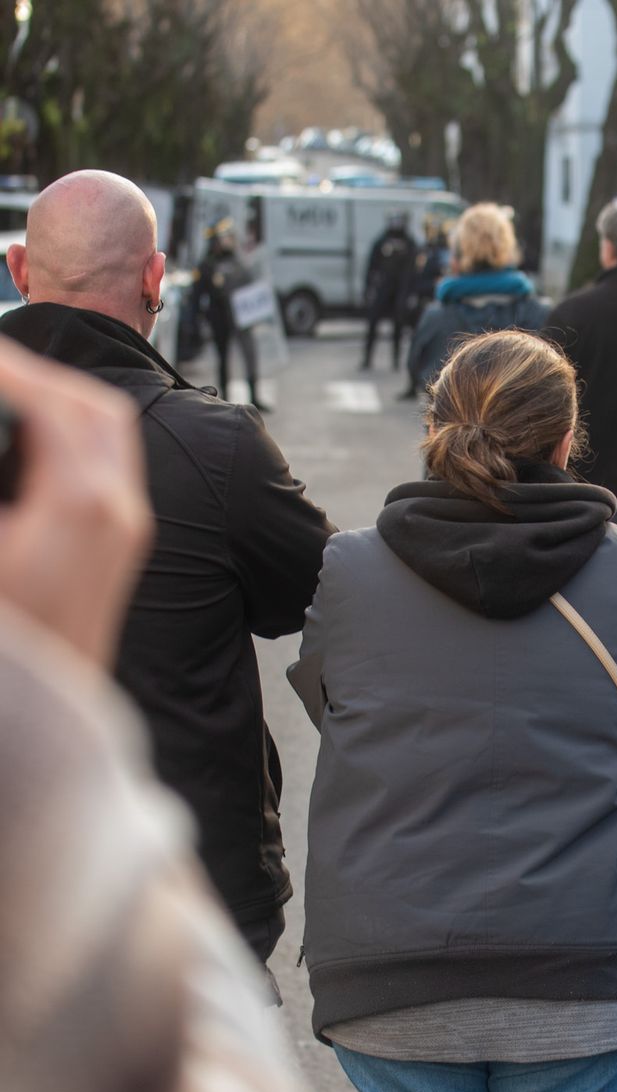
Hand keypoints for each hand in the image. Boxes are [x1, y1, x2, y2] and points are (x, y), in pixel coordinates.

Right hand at [0, 336, 151, 666]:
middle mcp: (118, 510)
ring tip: (10, 391)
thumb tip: (10, 427)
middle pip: (94, 409)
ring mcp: (126, 528)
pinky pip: (109, 464)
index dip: (11, 371)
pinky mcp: (122, 544)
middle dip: (39, 376)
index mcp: (79, 504)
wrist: (53, 717)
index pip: (52, 405)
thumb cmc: (20, 643)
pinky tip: (31, 438)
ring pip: (109, 434)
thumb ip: (0, 482)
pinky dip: (72, 434)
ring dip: (60, 401)